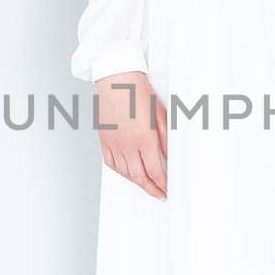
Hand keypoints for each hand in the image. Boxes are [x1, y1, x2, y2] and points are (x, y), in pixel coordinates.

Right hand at [94, 71, 167, 199]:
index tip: (168, 189)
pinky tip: (128, 173)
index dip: (163, 184)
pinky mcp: (104, 140)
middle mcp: (128, 144)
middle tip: (160, 195)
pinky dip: (121, 172)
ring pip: (125, 173)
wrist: (116, 79)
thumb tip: (169, 157)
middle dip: (152, 189)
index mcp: (144, 138)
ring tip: (147, 185)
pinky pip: (112, 164)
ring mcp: (114, 144)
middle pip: (140, 177)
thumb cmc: (139, 91)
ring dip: (137, 182)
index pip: (156, 170)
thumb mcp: (160, 114)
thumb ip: (166, 138)